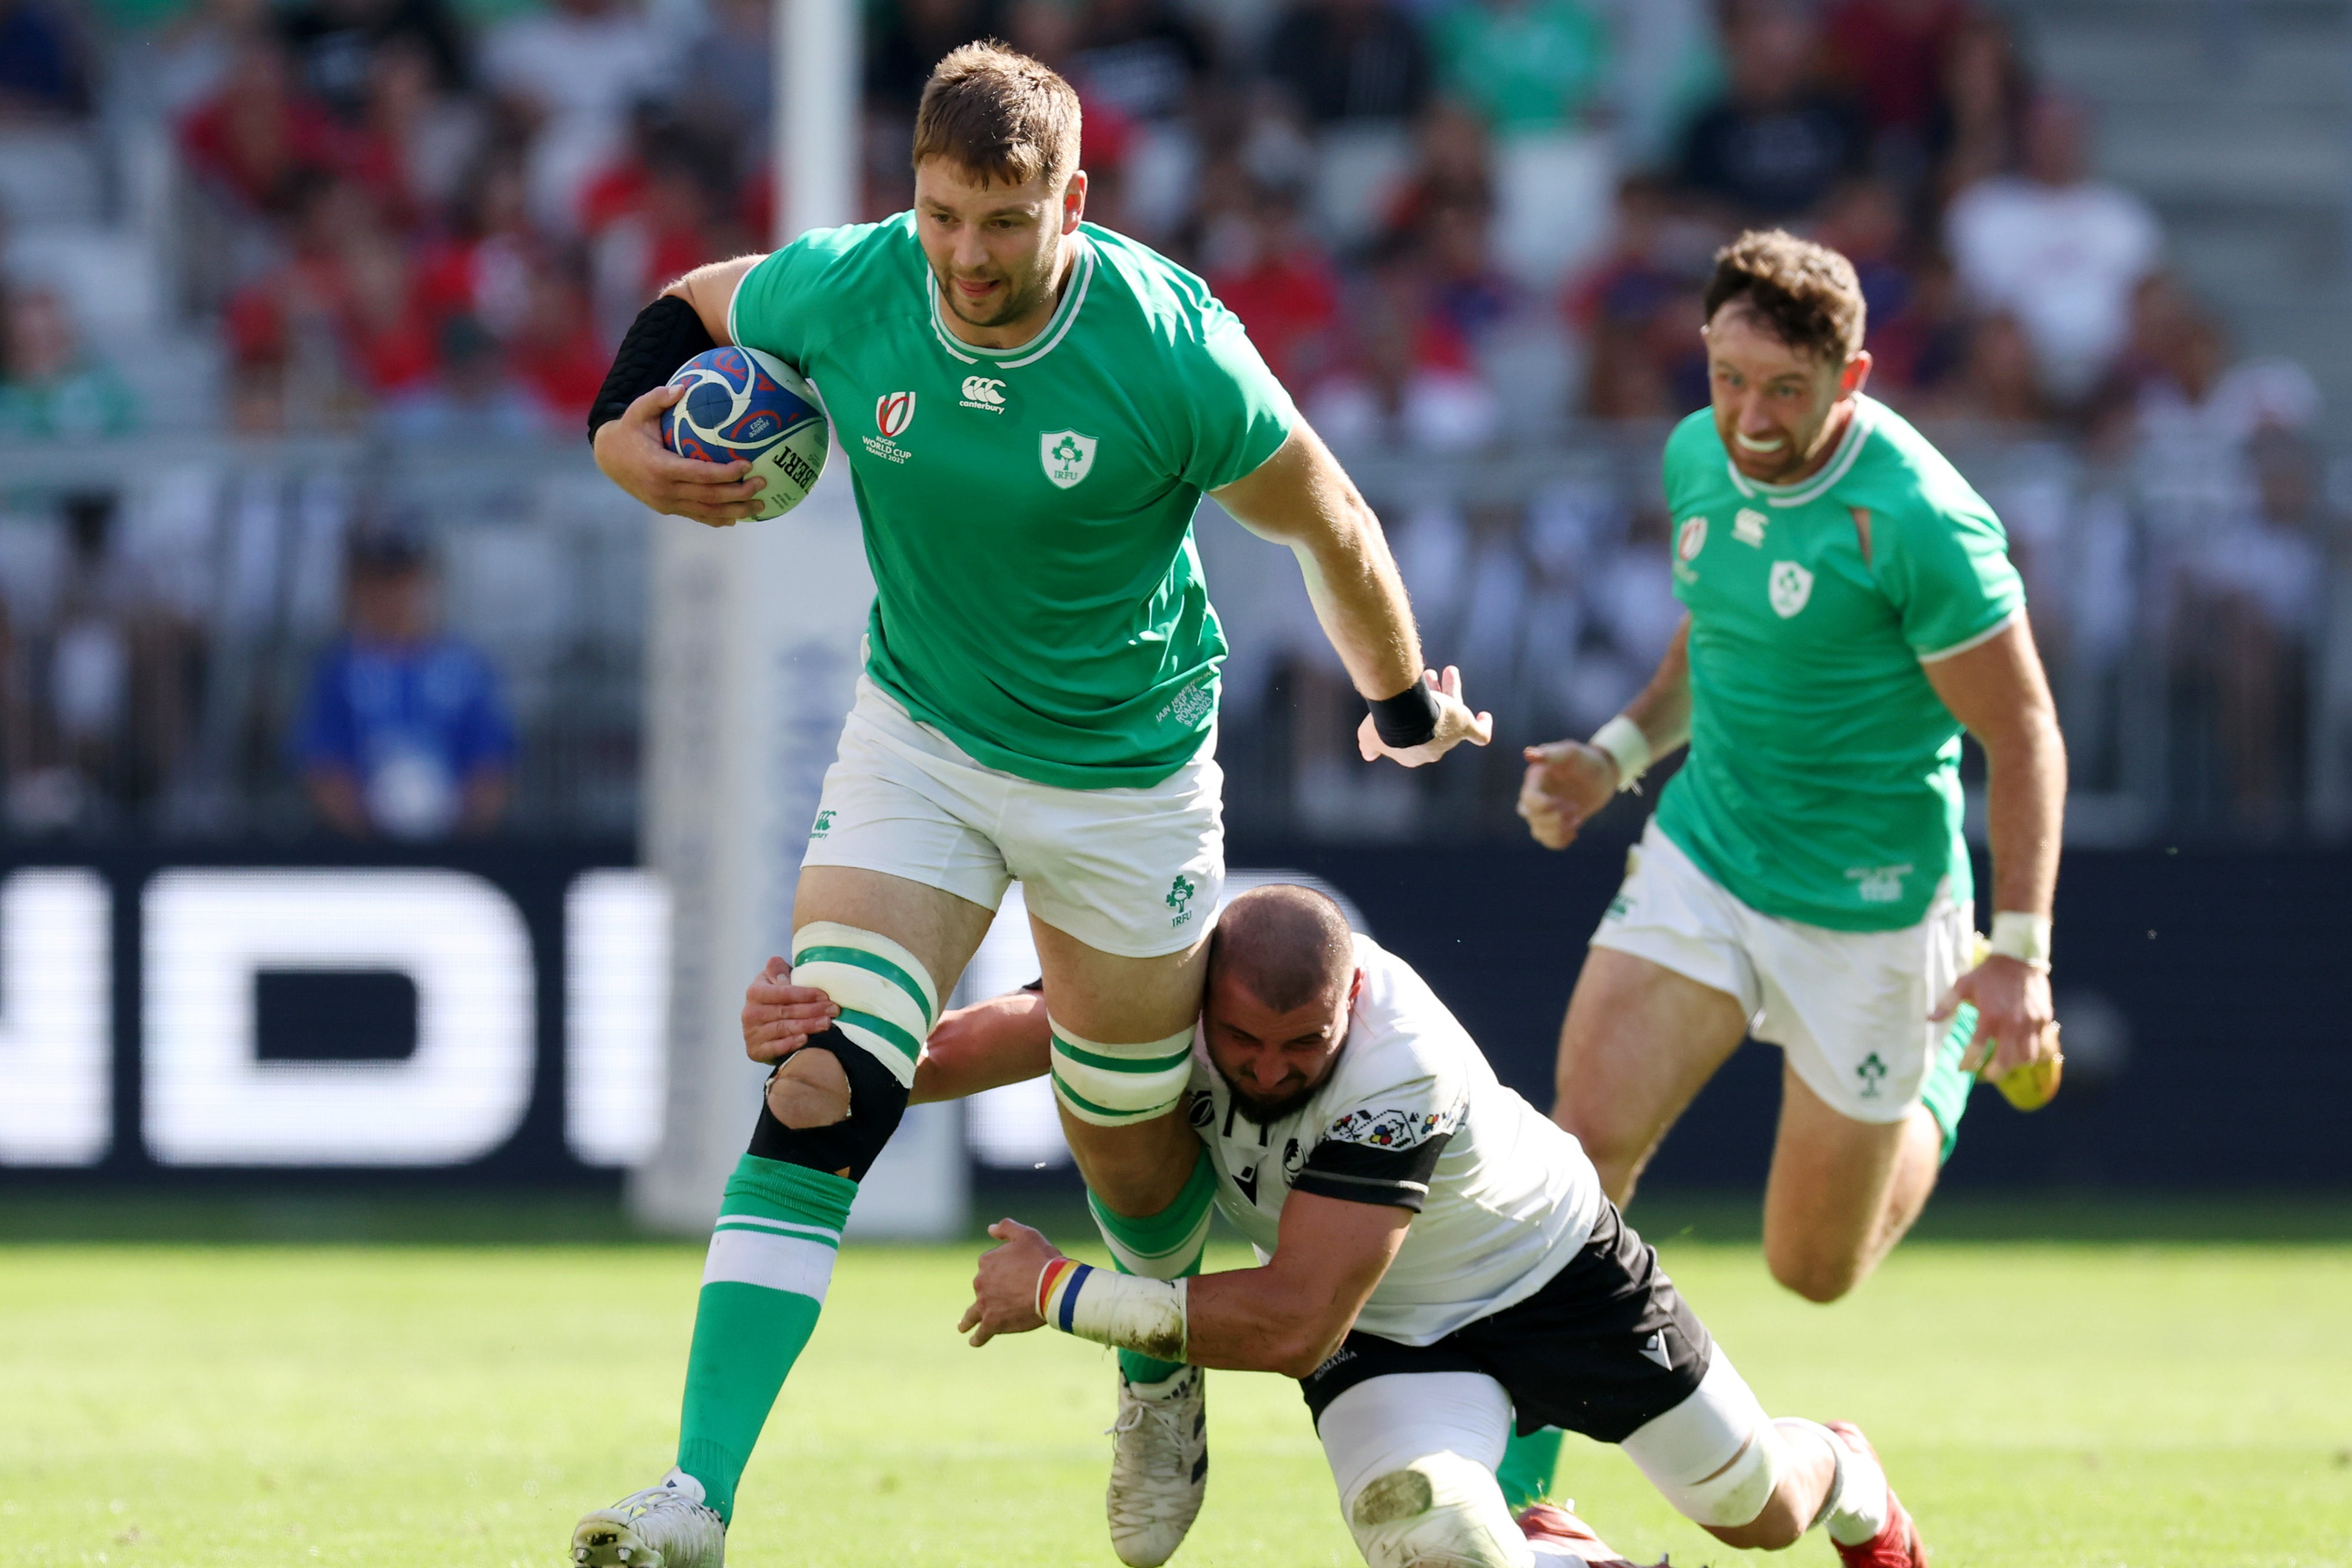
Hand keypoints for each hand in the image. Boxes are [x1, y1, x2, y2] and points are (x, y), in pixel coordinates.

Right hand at [593, 382, 768, 526]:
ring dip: (736, 511)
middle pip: (710, 497)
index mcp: (661, 467)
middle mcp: (665, 490)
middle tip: (763, 483)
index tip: (749, 465)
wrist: (608, 459)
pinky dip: (718, 519)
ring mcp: (666, 503)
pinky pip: (697, 516)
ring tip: (760, 505)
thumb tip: (683, 387)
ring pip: (707, 512)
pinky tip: (738, 517)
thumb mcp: (637, 411)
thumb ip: (658, 398)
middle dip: (739, 493)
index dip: (726, 473)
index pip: (701, 474)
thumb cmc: (629, 430)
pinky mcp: (667, 509)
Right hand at [741, 957, 839, 1063]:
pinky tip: (805, 1039)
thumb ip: (777, 971)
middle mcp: (750, 1013)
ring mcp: (751, 1033)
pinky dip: (791, 1043)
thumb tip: (777, 967)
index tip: (825, 995)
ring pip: (783, 1028)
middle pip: (785, 1011)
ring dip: (807, 1025)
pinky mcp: (755, 1050)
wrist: (765, 1028)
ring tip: (826, 1023)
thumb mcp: (776, 980)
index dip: (805, 994)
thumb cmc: (777, 1000)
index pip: (782, 992)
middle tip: (833, 1010)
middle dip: (813, 1010)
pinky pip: (775, 1047)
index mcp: (755, 992)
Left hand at [957, 1219, 1059, 1345]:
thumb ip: (1006, 1228)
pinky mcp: (993, 1322)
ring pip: (972, 1314)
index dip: (1004, 1270)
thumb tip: (990, 1228)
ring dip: (967, 1320)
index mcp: (987, 1261)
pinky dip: (978, 1338)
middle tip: (1009, 1297)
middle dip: (990, 1293)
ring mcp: (985, 1304)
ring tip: (963, 1327)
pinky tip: (975, 1341)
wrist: (1051, 1287)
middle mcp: (980, 1282)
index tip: (1017, 1273)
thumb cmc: (1042, 1260)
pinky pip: (982, 1333)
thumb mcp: (1026, 1234)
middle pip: (983, 1288)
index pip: (989, 1266)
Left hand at [1356, 667, 1494, 767]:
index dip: (1411, 717)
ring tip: (1447, 670)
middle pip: (1433, 720)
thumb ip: (1368, 745)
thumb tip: (1367, 755)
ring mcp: (1449, 740)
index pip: (1414, 735)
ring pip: (1452, 714)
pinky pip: (1479, 735)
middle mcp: (1432, 749)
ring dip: (1450, 692)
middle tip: (1429, 675)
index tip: (1406, 698)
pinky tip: (1483, 717)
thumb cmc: (1387, 725)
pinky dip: (1483, 727)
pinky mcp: (1464, 729)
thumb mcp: (1369, 735)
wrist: (1407, 720)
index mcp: (1412, 753)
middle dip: (1431, 698)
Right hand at [1516, 739, 1617, 848]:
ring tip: (1577, 819)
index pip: (1528, 799)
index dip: (1545, 806)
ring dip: (1558, 830)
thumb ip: (1552, 753)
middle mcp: (1535, 795)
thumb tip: (1529, 754)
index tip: (1566, 803)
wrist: (1602, 775)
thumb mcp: (1572, 753)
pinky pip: (1548, 840)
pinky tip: (1574, 833)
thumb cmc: (1587, 760)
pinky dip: (1560, 841)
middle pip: (1530, 816)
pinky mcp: (1553, 822)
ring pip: (1537, 831)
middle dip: (1554, 818)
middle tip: (1575, 809)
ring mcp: (1543, 811)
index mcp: (1536, 779)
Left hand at [1931, 953, 2056, 1079]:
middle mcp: (2011, 1023)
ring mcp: (2031, 1023)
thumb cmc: (1987, 973)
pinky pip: (2043, 1044)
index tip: (1963, 1069)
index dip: (1968, 1063)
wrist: (2019, 958)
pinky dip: (2034, 1052)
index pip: (1977, 1050)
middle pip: (2006, 1061)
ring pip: (2027, 1057)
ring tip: (2007, 1061)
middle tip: (1988, 1074)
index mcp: (1989, 1016)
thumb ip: (1946, 1004)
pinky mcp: (2044, 1019)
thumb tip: (1929, 1019)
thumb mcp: (1963, 985)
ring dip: (2016, 1063)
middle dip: (1995, 1073)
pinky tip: (2024, 1050)